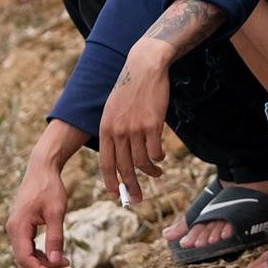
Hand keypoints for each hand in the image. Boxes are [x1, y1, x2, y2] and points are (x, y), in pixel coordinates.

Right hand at [7, 159, 70, 267]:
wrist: (42, 169)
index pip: (25, 259)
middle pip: (23, 261)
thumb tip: (56, 262)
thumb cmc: (49, 187)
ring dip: (43, 263)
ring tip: (64, 263)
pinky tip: (56, 255)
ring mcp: (15, 228)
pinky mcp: (21, 226)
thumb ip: (55, 238)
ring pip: (25, 256)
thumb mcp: (56, 212)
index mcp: (18, 227)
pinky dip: (40, 254)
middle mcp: (13, 229)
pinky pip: (27, 247)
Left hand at [97, 49, 171, 199]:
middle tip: (138, 199)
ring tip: (156, 174)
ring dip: (150, 172)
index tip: (116, 196)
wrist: (145, 67)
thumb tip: (120, 156)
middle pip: (124, 168)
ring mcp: (135, 129)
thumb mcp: (114, 110)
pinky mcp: (152, 125)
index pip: (106, 163)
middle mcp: (118, 131)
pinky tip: (161, 157)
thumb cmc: (130, 89)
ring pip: (142, 163)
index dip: (110, 182)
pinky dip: (159, 158)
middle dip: (131, 187)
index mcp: (105, 129)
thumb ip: (114, 132)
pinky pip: (156, 152)